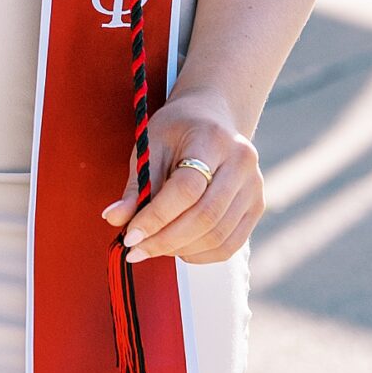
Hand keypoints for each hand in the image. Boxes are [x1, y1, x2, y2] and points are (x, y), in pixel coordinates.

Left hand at [101, 88, 262, 264]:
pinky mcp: (257, 206)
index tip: (130, 235)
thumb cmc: (177, 130)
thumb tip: (114, 218)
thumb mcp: (151, 146)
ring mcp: (254, 186)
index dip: (157, 216)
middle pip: (206, 216)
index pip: (187, 188)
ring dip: (180, 249)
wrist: (213, 117)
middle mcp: (242, 163)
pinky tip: (177, 249)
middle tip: (135, 250)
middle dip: (165, 240)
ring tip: (152, 248)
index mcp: (213, 140)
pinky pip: (230, 244)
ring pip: (218, 235)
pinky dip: (201, 255)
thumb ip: (135, 185)